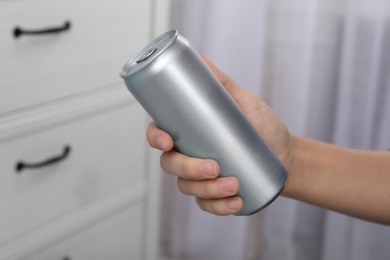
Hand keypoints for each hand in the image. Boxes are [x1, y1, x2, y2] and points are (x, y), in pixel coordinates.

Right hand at [146, 55, 294, 215]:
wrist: (286, 155)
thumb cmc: (262, 126)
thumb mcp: (243, 101)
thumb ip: (220, 82)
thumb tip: (199, 57)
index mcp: (189, 132)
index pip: (159, 134)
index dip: (155, 138)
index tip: (168, 140)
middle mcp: (189, 155)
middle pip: (170, 165)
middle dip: (188, 168)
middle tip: (215, 166)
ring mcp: (200, 178)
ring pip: (187, 188)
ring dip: (207, 190)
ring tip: (235, 184)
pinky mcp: (214, 196)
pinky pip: (205, 206)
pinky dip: (218, 208)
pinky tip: (236, 203)